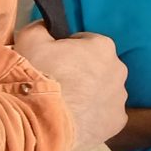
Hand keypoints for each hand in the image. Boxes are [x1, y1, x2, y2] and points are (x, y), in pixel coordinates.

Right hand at [14, 22, 128, 150]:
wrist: (43, 120)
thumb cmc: (40, 75)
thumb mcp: (30, 40)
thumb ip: (40, 29)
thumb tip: (44, 27)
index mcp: (102, 46)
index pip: (85, 43)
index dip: (66, 51)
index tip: (53, 62)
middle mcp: (118, 70)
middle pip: (97, 68)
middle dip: (80, 74)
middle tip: (57, 84)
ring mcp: (120, 98)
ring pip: (103, 93)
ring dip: (88, 96)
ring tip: (64, 106)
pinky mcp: (117, 122)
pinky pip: (104, 116)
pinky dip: (92, 118)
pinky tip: (74, 121)